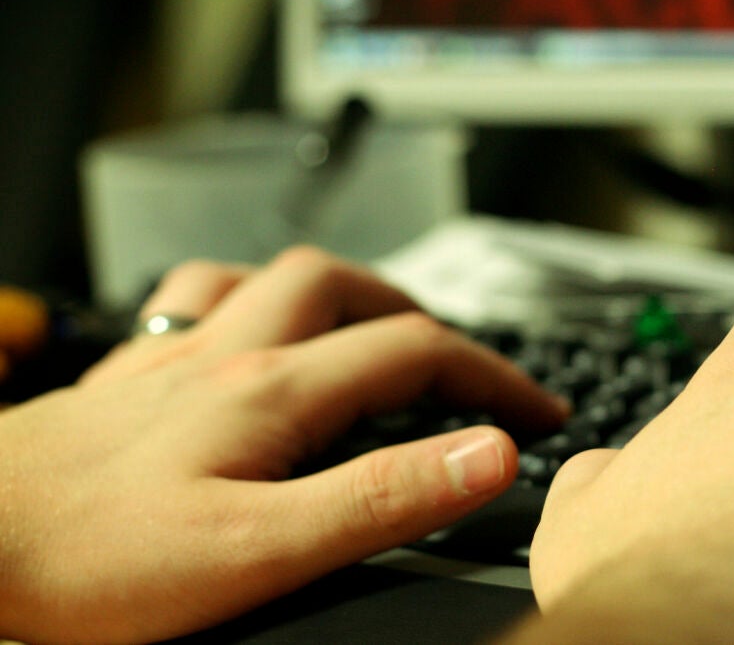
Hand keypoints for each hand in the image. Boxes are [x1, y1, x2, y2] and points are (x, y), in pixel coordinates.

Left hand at [0, 247, 567, 643]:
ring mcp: (175, 360)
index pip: (419, 353)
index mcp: (276, 393)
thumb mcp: (263, 549)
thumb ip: (381, 497)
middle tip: (467, 368)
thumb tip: (485, 453)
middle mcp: (230, 356)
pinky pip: (195, 298)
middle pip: (355, 293)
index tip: (537, 413)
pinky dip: (245, 295)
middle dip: (429, 322)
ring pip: (278, 278)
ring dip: (346, 292)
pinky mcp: (129, 378)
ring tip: (379, 326)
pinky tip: (250, 321)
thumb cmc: (94, 558)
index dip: (496, 378)